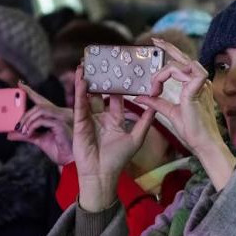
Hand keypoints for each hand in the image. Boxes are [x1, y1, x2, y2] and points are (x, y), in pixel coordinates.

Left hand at [8, 82, 74, 165]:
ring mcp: (64, 117)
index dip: (31, 92)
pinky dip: (33, 125)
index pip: (43, 100)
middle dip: (25, 113)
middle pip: (40, 104)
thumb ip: (26, 135)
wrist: (71, 163)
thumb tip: (10, 134)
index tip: (19, 85)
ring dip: (28, 119)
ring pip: (41, 109)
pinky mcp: (62, 124)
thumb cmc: (60, 150)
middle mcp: (63, 113)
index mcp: (58, 115)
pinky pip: (43, 120)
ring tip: (23, 130)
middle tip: (17, 125)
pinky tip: (29, 133)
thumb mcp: (39, 140)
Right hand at [73, 65, 154, 211]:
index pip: (118, 97)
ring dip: (87, 80)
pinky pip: (80, 104)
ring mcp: (90, 118)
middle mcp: (102, 116)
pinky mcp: (80, 122)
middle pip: (100, 93)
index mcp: (115, 119)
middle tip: (101, 61)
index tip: (123, 70)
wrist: (102, 174)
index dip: (120, 84)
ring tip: (85, 64)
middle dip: (100, 78)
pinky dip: (80, 91)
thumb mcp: (136, 137)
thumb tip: (156, 105)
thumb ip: (145, 121)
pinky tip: (81, 79)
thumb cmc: (119, 159)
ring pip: (88, 95)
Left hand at [133, 38, 235, 188]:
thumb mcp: (169, 113)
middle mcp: (200, 83)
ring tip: (154, 83)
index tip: (153, 77)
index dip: (166, 63)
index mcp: (195, 87)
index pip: (181, 67)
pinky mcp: (198, 90)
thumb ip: (156, 102)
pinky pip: (184, 73)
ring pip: (182, 64)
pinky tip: (158, 86)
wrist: (203, 145)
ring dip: (165, 70)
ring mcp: (201, 86)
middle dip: (169, 48)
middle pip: (184, 58)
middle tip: (155, 41)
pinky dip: (169, 75)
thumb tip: (140, 97)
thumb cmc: (193, 132)